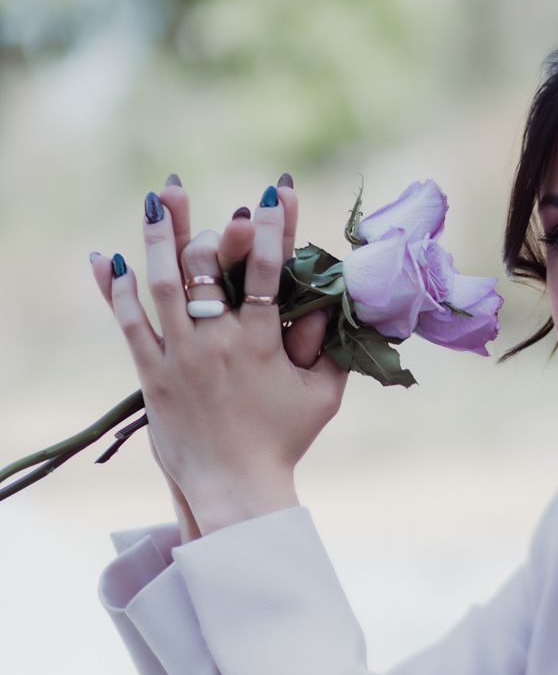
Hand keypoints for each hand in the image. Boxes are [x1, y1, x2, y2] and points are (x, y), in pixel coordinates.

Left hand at [97, 176, 347, 531]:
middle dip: (202, 222)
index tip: (278, 190)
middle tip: (184, 187)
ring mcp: (182, 357)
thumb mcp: (322, 396)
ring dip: (158, 239)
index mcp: (264, 343)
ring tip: (155, 202)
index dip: (276, 226)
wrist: (235, 488)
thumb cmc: (284, 442)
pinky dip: (119, 290)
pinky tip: (109, 258)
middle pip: (209, 268)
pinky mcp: (153, 376)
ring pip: (165, 285)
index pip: (273, 271)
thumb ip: (329, 349)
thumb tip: (332, 307)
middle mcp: (220, 343)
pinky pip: (131, 325)